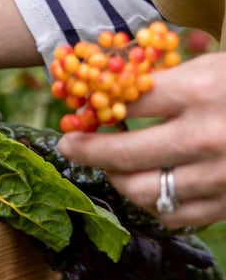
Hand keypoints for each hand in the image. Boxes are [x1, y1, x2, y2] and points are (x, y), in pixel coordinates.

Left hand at [57, 51, 225, 228]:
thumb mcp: (219, 66)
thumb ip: (171, 79)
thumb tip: (109, 87)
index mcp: (206, 91)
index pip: (128, 102)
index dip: (96, 107)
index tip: (78, 110)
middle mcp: (208, 137)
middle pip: (123, 154)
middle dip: (86, 150)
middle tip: (70, 145)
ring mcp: (220, 176)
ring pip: (141, 191)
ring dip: (117, 179)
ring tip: (111, 166)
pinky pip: (173, 213)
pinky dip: (151, 202)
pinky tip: (147, 184)